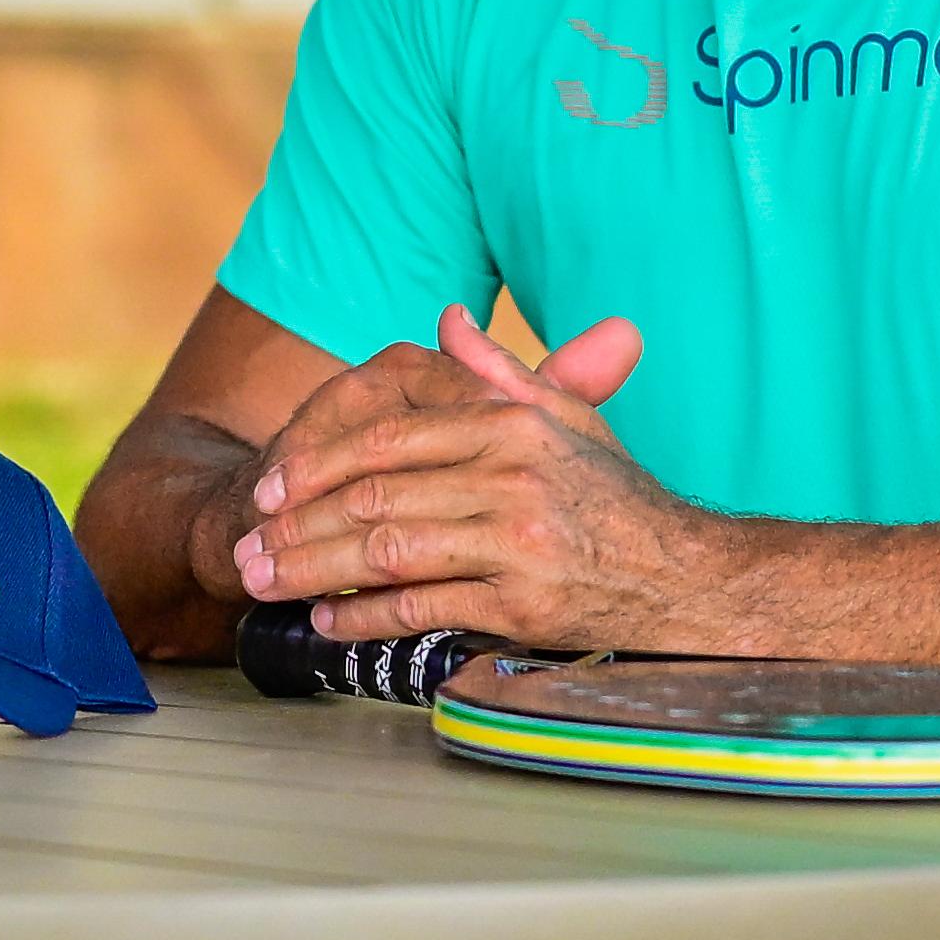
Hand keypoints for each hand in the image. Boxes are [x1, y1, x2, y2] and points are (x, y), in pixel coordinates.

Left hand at [230, 304, 701, 644]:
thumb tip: (445, 319)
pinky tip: (329, 620)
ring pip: (387, 552)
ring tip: (268, 584)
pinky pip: (424, 607)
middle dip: (298, 525)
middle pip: (373, 498)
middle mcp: (510, 478)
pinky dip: (367, 615)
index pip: (386, 441)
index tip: (272, 486)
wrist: (690, 577)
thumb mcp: (566, 419)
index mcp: (509, 427)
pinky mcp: (523, 604)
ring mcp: (516, 542)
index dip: (316, 464)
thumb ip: (498, 371)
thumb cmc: (619, 500)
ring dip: (315, 571)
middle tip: (249, 546)